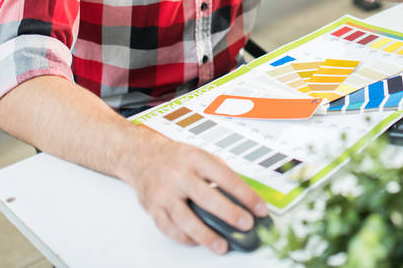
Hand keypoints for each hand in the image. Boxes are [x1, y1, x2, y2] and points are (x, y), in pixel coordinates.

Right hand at [125, 133, 267, 252]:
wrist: (143, 157)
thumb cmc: (176, 158)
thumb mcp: (201, 155)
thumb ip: (221, 173)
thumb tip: (244, 197)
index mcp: (195, 159)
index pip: (226, 178)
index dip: (245, 195)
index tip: (259, 208)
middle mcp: (178, 175)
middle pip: (206, 197)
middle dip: (229, 213)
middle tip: (245, 225)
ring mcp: (164, 192)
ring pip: (185, 219)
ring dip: (206, 235)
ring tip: (222, 246)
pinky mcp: (152, 208)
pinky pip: (170, 228)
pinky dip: (185, 238)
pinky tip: (198, 242)